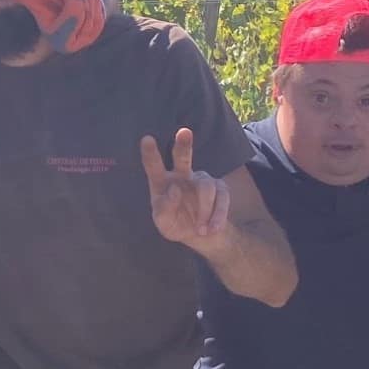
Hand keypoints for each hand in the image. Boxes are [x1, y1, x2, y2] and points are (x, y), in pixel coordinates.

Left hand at [140, 128, 229, 245]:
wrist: (202, 235)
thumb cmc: (177, 225)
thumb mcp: (165, 224)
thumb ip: (164, 210)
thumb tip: (174, 190)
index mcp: (162, 183)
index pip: (154, 167)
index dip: (150, 153)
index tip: (147, 139)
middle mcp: (181, 176)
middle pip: (182, 157)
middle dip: (184, 145)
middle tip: (184, 132)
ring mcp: (201, 180)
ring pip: (206, 187)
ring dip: (204, 211)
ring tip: (200, 230)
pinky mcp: (219, 187)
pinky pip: (221, 197)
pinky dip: (217, 215)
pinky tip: (212, 228)